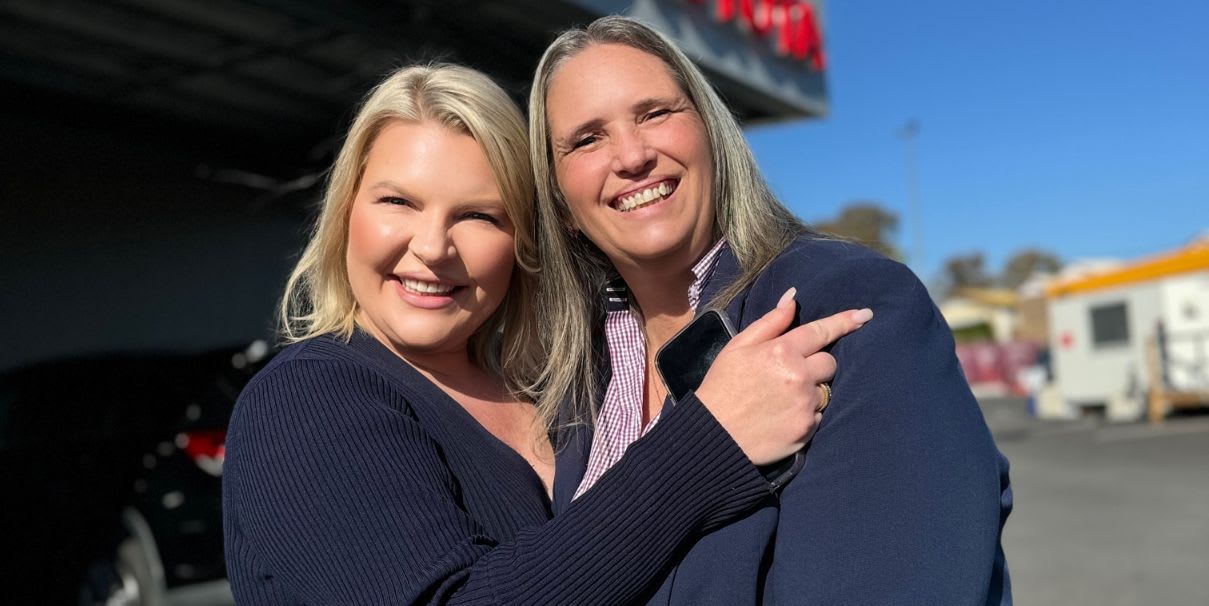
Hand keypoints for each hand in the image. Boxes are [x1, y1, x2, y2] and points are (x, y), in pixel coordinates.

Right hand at [695, 288, 871, 465]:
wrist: (712, 436)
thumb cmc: (722, 387)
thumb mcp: (738, 347)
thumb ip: (770, 322)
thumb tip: (793, 298)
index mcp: (781, 351)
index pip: (821, 331)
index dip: (845, 322)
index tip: (866, 315)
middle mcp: (799, 376)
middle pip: (829, 363)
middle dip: (815, 365)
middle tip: (788, 375)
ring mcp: (805, 404)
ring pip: (825, 390)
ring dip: (810, 391)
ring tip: (780, 400)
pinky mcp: (807, 429)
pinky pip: (817, 415)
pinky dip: (804, 414)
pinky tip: (781, 417)